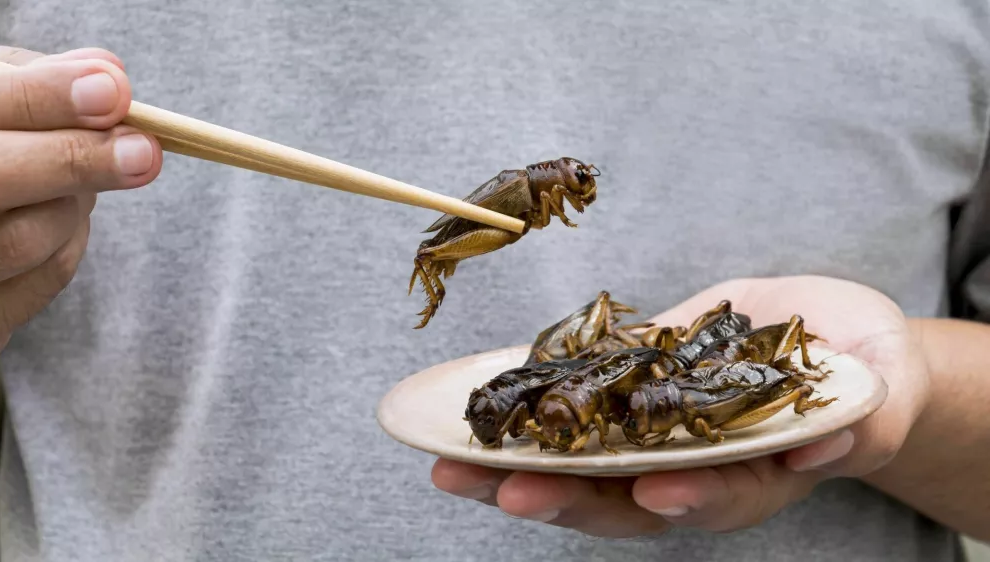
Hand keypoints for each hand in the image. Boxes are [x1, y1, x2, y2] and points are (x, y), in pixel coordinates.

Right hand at [0, 45, 162, 354]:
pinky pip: (47, 277)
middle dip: (78, 161)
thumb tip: (109, 76)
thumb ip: (38, 82)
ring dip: (79, 201)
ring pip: (31, 236)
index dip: (44, 98)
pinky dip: (72, 239)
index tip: (114, 91)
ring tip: (89, 169)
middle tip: (146, 152)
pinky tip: (63, 214)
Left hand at [430, 275, 929, 536]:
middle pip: (626, 498)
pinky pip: (571, 411)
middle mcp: (694, 468)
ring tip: (455, 465)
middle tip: (505, 490)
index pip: (718, 498)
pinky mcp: (626, 395)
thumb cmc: (865, 365)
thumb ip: (861, 418)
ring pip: (582, 466)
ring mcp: (654, 435)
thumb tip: (824, 442)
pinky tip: (473, 408)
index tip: (651, 492)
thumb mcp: (877, 385)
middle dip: (566, 497)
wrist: (829, 337)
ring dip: (518, 467)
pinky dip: (524, 413)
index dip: (686, 498)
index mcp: (756, 474)